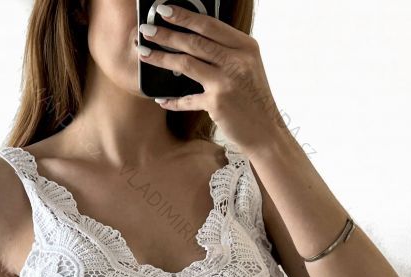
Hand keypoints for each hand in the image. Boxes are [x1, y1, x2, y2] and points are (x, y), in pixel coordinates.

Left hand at [138, 4, 286, 154]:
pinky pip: (187, 100)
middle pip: (194, 42)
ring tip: (144, 53)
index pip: (210, 25)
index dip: (184, 15)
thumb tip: (194, 40)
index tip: (164, 10)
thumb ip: (226, 53)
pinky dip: (172, 100)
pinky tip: (161, 99)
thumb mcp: (247, 67)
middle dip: (166, 34)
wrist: (266, 131)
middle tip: (145, 30)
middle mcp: (237, 61)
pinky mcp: (216, 104)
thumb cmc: (254, 99)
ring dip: (161, 58)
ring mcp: (226, 82)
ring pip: (186, 64)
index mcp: (245, 46)